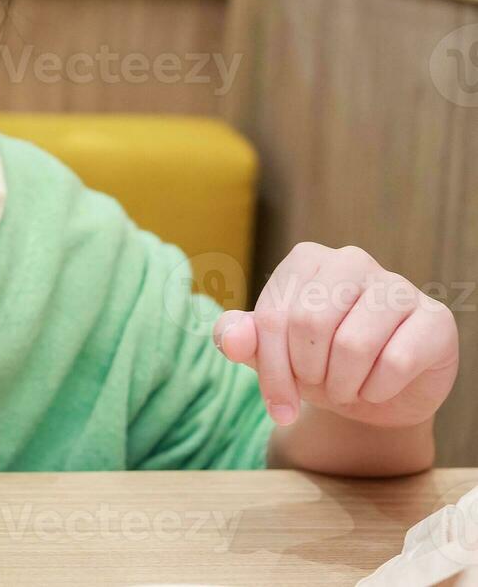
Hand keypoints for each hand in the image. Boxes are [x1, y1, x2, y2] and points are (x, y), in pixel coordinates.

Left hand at [214, 243, 458, 428]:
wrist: (373, 394)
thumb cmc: (316, 363)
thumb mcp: (269, 354)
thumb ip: (238, 340)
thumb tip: (232, 340)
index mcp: (305, 260)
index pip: (273, 317)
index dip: (271, 372)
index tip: (278, 406)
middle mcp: (351, 261)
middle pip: (309, 324)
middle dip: (308, 373)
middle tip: (319, 385)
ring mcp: (398, 286)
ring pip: (353, 344)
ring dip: (343, 385)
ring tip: (346, 387)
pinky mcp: (435, 318)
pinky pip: (396, 361)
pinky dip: (378, 389)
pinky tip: (377, 387)